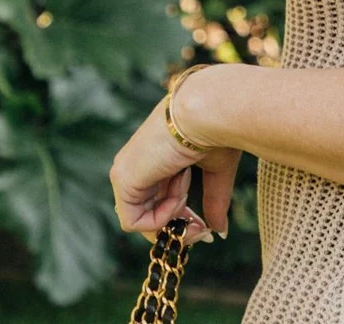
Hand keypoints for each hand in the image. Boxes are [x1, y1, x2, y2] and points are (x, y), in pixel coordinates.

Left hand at [110, 91, 241, 244]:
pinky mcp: (122, 178)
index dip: (180, 217)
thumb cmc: (216, 130)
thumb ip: (213, 200)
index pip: (158, 198)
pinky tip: (176, 194)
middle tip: (202, 230)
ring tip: (187, 188)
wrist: (207, 112)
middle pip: (148, 213)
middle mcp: (136, 163)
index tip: (204, 227)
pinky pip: (133, 221)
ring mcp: (126, 170)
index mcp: (156, 156)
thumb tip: (220, 231)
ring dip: (172, 212)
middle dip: (177, 225)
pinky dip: (159, 217)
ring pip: (142, 218)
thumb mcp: (215, 170)